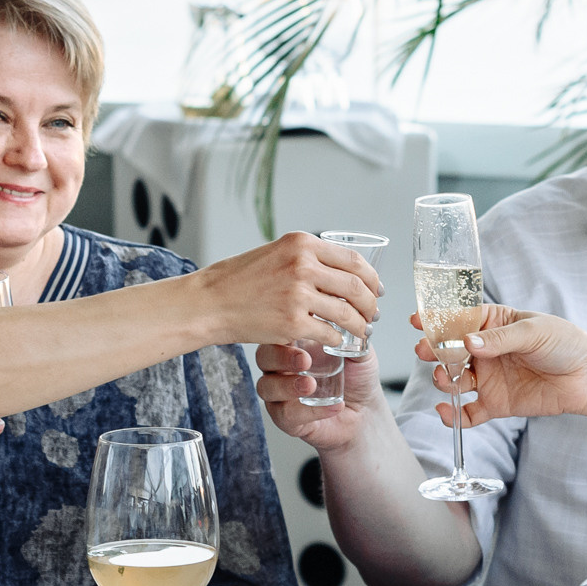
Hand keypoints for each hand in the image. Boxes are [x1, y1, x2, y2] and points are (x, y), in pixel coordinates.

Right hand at [197, 232, 380, 347]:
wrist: (210, 301)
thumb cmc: (238, 279)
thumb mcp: (275, 253)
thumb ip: (305, 258)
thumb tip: (337, 269)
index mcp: (301, 243)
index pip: (353, 259)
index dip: (371, 277)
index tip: (377, 288)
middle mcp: (302, 264)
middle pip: (356, 286)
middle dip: (371, 303)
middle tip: (375, 313)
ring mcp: (298, 294)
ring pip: (347, 312)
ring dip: (362, 324)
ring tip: (364, 330)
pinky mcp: (292, 322)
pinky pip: (330, 333)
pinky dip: (340, 339)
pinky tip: (339, 341)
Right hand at [256, 342, 378, 449]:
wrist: (366, 411)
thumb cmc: (356, 378)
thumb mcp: (359, 353)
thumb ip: (353, 339)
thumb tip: (352, 325)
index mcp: (295, 345)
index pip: (278, 332)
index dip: (284, 330)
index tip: (301, 330)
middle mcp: (281, 368)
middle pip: (264, 358)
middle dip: (280, 357)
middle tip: (304, 360)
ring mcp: (280, 394)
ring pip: (266, 388)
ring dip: (287, 386)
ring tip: (311, 385)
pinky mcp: (287, 419)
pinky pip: (287, 415)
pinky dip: (308, 411)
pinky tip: (331, 406)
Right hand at [418, 305, 586, 427]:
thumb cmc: (565, 343)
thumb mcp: (533, 331)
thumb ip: (500, 339)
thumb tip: (468, 342)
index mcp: (493, 324)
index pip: (458, 320)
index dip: (437, 320)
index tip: (417, 320)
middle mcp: (485, 351)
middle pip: (449, 351)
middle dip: (433, 351)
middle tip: (426, 351)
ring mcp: (488, 378)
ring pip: (453, 380)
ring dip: (442, 380)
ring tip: (444, 379)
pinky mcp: (496, 403)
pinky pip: (469, 412)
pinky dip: (454, 416)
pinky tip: (446, 412)